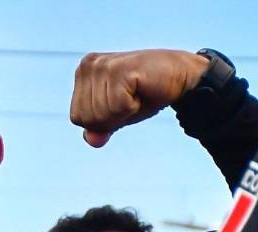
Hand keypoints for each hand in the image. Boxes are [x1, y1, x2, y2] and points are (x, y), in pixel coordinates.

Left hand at [70, 49, 208, 146]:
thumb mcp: (118, 116)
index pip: (78, 118)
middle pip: (88, 118)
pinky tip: (141, 88)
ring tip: (136, 91)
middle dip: (113, 117)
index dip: (103, 120)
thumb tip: (91, 140)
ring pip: (102, 114)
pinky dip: (133, 106)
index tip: (121, 102)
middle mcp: (88, 65)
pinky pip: (118, 107)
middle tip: (131, 96)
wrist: (180, 75)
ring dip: (125, 111)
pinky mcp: (118, 69)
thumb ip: (100, 128)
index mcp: (83, 74)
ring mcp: (102, 65)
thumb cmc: (146, 94)